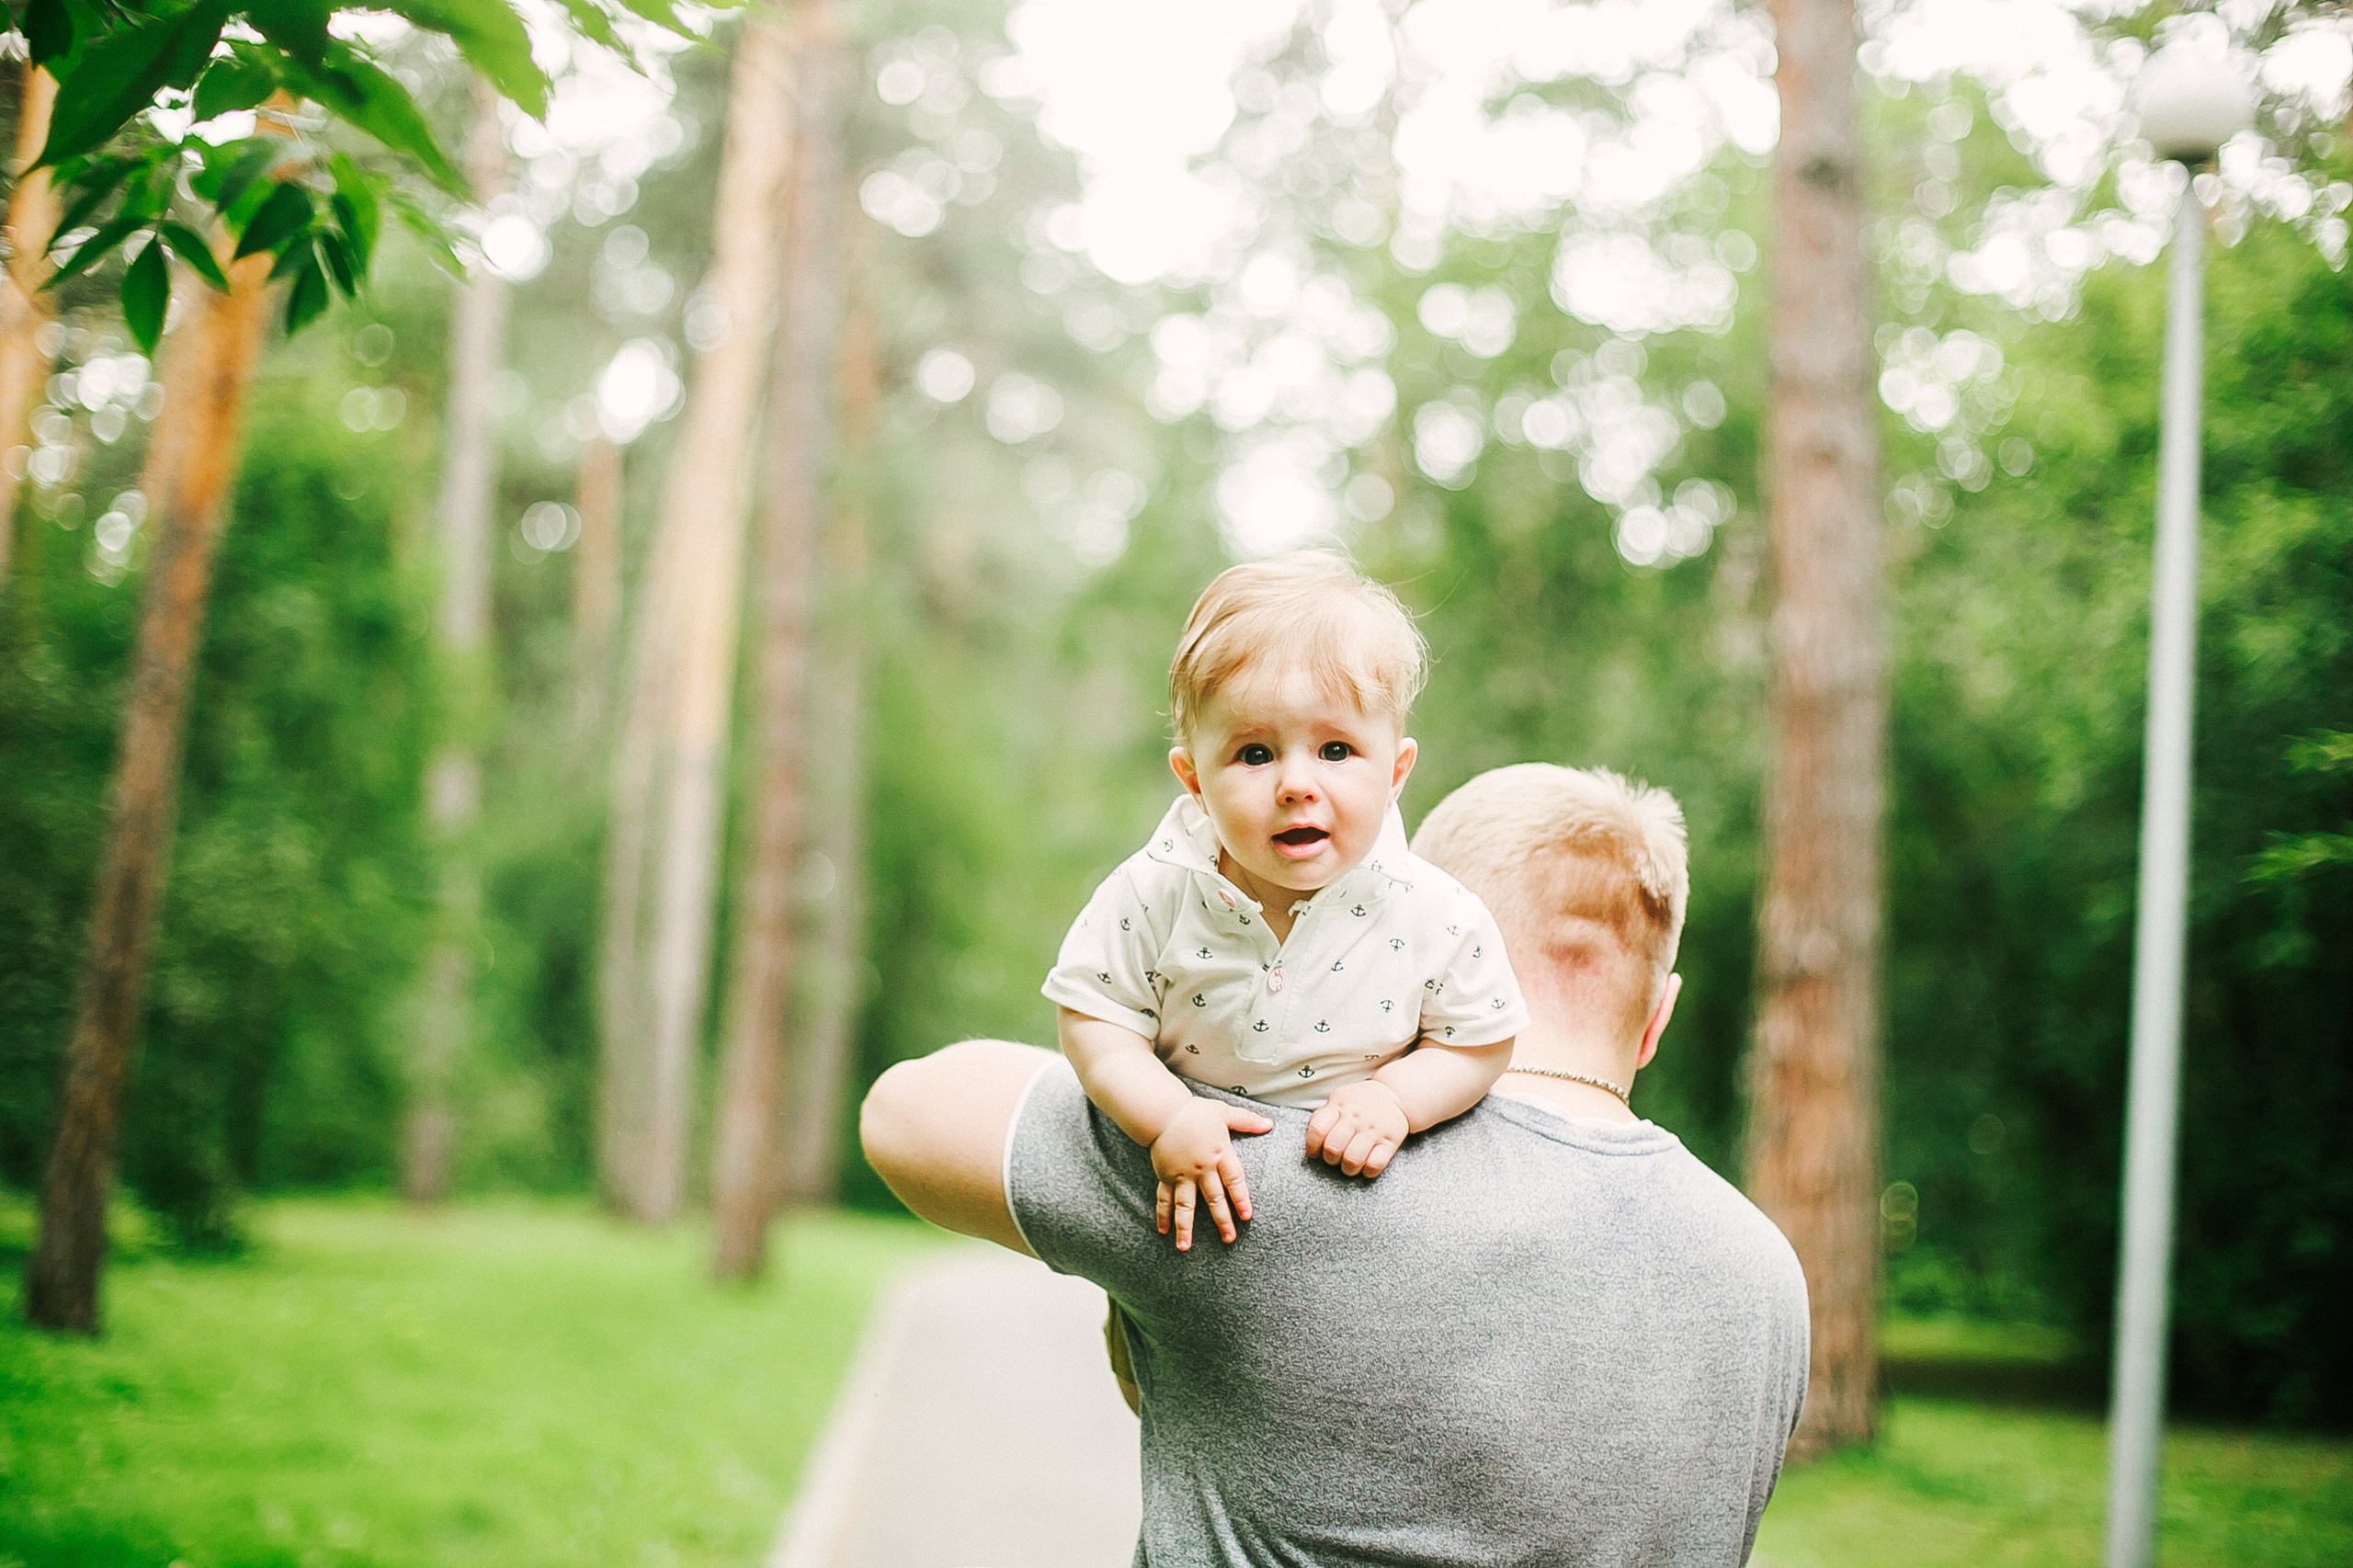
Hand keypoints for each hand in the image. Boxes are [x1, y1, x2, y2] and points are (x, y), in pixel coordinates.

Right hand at [1150, 1098, 1271, 1250]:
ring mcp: (1182, 1175)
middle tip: (1229, 1239)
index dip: (1241, 1198)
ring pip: (1186, 1205)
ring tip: (1186, 1247)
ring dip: (1186, 1227)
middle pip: (1214, 1198)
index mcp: (1219, 1153)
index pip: (1234, 1180)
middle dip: (1222, 1220)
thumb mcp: (1223, 1112)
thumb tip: (1269, 1124)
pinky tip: (1164, 1231)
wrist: (1161, 1112)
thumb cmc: (1194, 1112)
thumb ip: (1246, 1120)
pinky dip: (1163, 1215)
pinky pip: (1164, 1198)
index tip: (1246, 1216)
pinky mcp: (1166, 1176)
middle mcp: (1201, 1169)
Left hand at [1304, 1080, 1408, 1177]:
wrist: (1395, 1095)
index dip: (1312, 1145)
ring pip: (1353, 1159)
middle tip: (1334, 1158)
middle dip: (1330, 1159)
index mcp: (1340, 1107)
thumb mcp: (1339, 1099)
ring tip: (1349, 1165)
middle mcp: (1356, 1118)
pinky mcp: (1390, 1143)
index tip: (1314, 1152)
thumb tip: (1311, 1137)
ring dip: (1347, 1168)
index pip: (1317, 1129)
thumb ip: (1323, 1115)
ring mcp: (1374, 1131)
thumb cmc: (1360, 1102)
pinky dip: (1368, 1171)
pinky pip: (1375, 1164)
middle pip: (1333, 1148)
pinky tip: (1366, 1166)